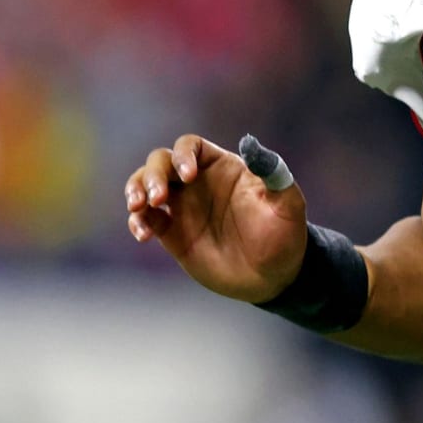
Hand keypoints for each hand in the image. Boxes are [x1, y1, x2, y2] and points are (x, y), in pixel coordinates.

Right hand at [124, 133, 307, 302]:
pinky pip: (145, 218)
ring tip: (137, 208)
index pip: (190, 146)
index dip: (183, 155)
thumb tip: (250, 144)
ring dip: (135, 191)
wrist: (273, 277)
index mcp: (221, 167)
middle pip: (161, 162)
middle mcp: (195, 182)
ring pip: (145, 185)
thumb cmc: (284, 236)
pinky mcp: (171, 232)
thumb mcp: (288, 205)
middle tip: (157, 198)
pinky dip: (137, 221)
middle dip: (152, 176)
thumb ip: (273, 174)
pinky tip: (143, 235)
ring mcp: (181, 206)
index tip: (187, 177)